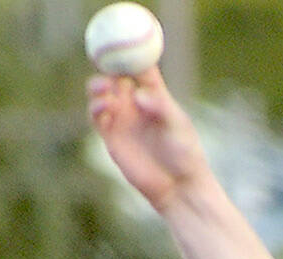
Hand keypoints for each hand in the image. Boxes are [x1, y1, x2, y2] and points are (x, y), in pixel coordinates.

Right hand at [86, 67, 207, 212]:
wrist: (178, 187)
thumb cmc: (185, 156)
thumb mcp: (178, 128)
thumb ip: (160, 108)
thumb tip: (138, 93)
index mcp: (156, 97)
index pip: (141, 71)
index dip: (132, 57)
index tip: (125, 48)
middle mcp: (136, 105)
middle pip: (115, 77)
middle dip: (108, 68)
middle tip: (108, 67)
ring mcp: (123, 120)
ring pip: (102, 94)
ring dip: (99, 87)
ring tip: (106, 89)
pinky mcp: (112, 137)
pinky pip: (97, 116)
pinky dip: (96, 107)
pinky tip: (104, 106)